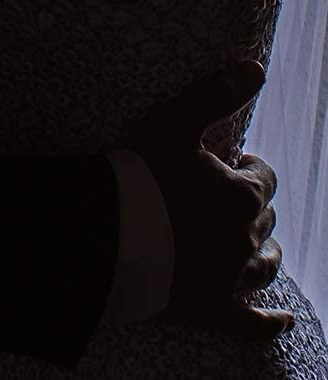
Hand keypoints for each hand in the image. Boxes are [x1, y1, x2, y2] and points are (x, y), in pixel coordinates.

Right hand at [122, 61, 291, 339]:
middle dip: (251, 207)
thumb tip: (256, 67)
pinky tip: (283, 320)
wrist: (106, 235)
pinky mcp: (215, 309)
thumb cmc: (137, 174)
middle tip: (221, 197)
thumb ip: (214, 95)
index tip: (226, 163)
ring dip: (265, 253)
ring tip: (259, 246)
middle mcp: (246, 238)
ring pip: (265, 264)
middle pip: (264, 219)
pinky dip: (271, 322)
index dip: (247, 168)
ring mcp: (232, 277)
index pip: (264, 178)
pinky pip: (253, 322)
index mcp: (242, 196)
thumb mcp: (172, 124)